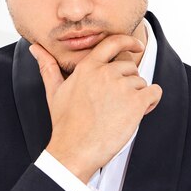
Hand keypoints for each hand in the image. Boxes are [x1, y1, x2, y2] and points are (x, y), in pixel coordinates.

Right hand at [29, 35, 161, 183]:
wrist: (75, 149)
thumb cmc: (65, 124)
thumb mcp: (54, 91)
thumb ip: (48, 66)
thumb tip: (35, 48)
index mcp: (88, 67)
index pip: (113, 42)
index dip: (128, 41)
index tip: (137, 45)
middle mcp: (106, 73)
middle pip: (130, 66)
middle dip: (128, 81)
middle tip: (118, 101)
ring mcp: (122, 87)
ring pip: (141, 82)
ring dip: (137, 95)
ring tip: (122, 112)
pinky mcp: (136, 103)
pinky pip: (154, 93)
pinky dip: (152, 101)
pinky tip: (141, 111)